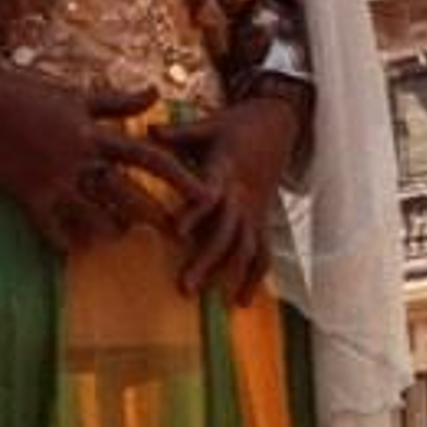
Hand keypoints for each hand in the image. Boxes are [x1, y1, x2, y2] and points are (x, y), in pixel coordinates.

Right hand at [0, 68, 208, 253]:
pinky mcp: (28, 196)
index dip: (179, 176)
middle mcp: (78, 160)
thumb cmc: (28, 91)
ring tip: (123, 235)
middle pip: (127, 195)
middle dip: (152, 215)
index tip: (205, 194)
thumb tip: (156, 93)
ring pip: (94, 218)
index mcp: (94, 133)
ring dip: (112, 230)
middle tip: (174, 232)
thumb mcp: (77, 94)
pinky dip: (67, 242)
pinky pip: (54, 230)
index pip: (148, 157)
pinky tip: (78, 247)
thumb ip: (119, 101)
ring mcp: (53, 181)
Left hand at [152, 95, 302, 302]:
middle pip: (227, 233)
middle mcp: (242, 195)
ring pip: (246, 248)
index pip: (209, 194)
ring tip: (219, 302)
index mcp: (225, 171)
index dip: (195, 212)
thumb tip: (148, 129)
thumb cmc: (237, 123)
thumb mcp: (209, 124)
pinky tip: (241, 301)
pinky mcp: (262, 218)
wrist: (278, 123)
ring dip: (232, 275)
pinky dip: (255, 277)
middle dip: (207, 261)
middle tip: (186, 287)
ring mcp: (255, 210)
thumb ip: (178, 133)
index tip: (176, 231)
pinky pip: (262, 251)